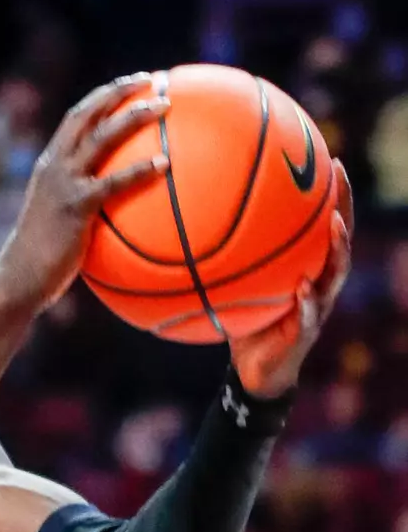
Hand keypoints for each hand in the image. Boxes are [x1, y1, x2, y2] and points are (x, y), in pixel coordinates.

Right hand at [0, 73, 170, 310]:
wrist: (18, 279)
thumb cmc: (41, 261)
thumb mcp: (58, 223)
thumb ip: (82, 206)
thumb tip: (118, 210)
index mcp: (49, 166)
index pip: (76, 118)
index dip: (104, 96)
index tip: (133, 84)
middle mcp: (54, 167)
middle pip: (87, 114)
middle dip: (119, 91)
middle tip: (152, 79)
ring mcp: (63, 185)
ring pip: (101, 137)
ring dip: (134, 116)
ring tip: (164, 106)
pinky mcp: (74, 206)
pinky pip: (113, 182)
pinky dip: (140, 170)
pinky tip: (166, 164)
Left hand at [230, 161, 354, 397]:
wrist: (254, 371)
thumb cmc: (244, 324)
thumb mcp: (232, 289)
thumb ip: (222, 264)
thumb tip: (187, 231)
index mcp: (304, 268)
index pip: (321, 224)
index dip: (331, 194)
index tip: (329, 159)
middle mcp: (317, 282)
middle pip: (339, 238)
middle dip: (343, 206)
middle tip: (338, 177)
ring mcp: (316, 307)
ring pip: (334, 273)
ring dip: (337, 248)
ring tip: (335, 224)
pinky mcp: (304, 333)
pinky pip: (308, 315)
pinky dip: (306, 302)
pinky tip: (302, 289)